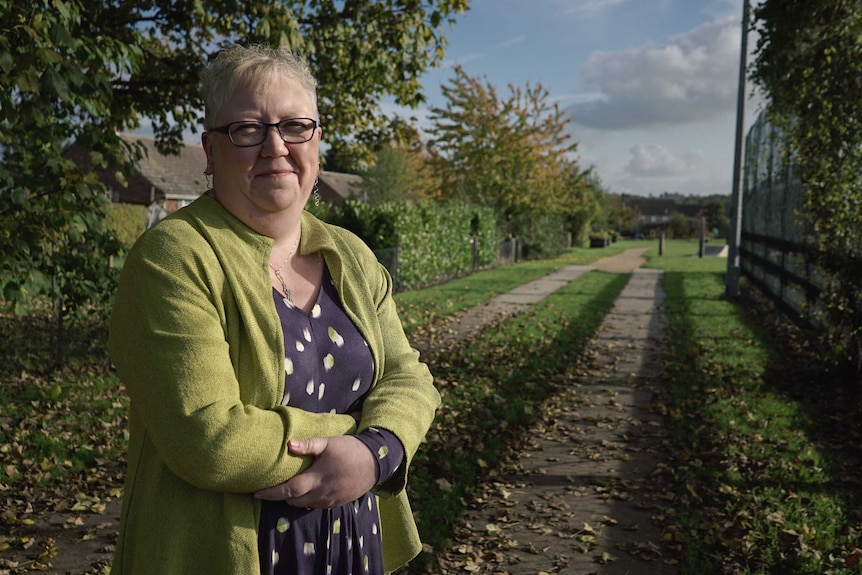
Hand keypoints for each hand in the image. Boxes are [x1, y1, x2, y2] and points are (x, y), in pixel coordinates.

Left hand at [254, 435, 377, 508]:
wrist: (376, 461)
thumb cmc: (350, 449)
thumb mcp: (329, 442)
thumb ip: (308, 445)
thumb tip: (288, 445)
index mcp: (317, 478)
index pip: (288, 491)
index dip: (271, 494)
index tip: (256, 494)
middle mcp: (322, 493)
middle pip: (294, 501)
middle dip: (281, 497)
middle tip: (272, 488)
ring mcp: (330, 500)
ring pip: (305, 505)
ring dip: (295, 499)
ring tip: (290, 488)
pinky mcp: (338, 503)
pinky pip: (317, 505)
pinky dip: (309, 500)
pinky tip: (310, 489)